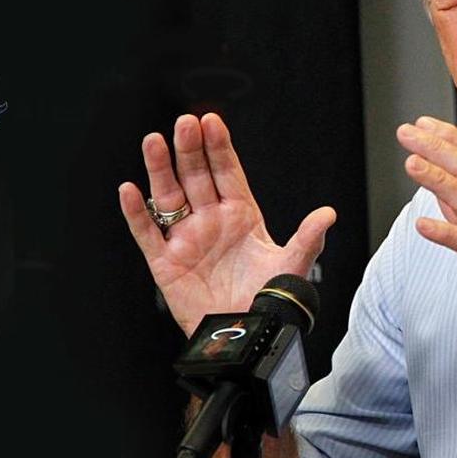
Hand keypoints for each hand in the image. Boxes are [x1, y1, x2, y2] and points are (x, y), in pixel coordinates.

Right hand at [118, 113, 335, 337]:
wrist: (246, 336)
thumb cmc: (269, 301)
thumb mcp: (292, 267)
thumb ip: (307, 238)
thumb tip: (328, 214)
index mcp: (241, 215)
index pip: (227, 172)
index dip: (218, 147)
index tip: (211, 122)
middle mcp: (211, 221)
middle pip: (195, 176)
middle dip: (189, 149)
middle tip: (184, 123)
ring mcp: (186, 239)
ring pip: (168, 196)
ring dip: (160, 169)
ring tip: (154, 142)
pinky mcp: (165, 263)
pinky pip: (147, 233)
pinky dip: (135, 213)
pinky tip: (128, 191)